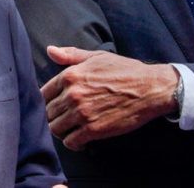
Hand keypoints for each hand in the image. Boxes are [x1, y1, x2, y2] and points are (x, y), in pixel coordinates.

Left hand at [41, 45, 178, 149]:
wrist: (150, 88)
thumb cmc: (125, 70)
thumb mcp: (97, 57)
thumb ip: (71, 55)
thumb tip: (50, 50)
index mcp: (71, 75)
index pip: (43, 93)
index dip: (48, 100)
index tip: (56, 105)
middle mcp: (73, 95)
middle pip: (48, 113)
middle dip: (55, 116)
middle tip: (65, 118)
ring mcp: (82, 113)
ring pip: (56, 129)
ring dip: (62, 130)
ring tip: (72, 129)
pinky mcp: (93, 130)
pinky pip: (70, 142)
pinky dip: (73, 144)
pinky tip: (81, 140)